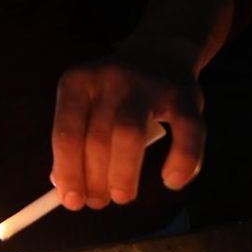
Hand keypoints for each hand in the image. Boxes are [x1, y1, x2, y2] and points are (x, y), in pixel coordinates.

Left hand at [50, 39, 205, 210]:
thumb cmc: (114, 91)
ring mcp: (149, 84)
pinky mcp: (185, 94)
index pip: (66, 134)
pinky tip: (172, 181)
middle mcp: (110, 78)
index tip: (72, 202)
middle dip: (96, 178)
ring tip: (122, 196)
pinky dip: (182, 162)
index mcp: (76, 82)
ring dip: (124, 173)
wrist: (160, 50)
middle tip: (99, 202)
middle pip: (98, 137)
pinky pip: (187, 134)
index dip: (68, 172)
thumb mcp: (86, 103)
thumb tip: (65, 188)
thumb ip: (75, 140)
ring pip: (131, 135)